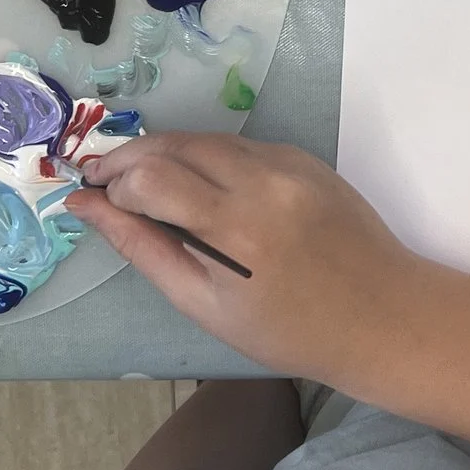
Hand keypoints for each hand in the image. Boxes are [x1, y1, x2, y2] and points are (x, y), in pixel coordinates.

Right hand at [64, 133, 431, 381]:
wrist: (382, 315)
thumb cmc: (288, 330)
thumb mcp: (206, 305)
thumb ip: (145, 250)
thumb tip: (87, 207)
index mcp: (236, 228)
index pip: (151, 178)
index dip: (114, 184)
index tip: (93, 200)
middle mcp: (264, 182)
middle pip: (175, 145)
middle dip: (129, 158)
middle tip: (100, 179)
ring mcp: (290, 164)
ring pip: (207, 139)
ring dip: (166, 153)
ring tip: (138, 180)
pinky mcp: (306, 158)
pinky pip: (242, 146)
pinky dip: (209, 157)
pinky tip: (195, 183)